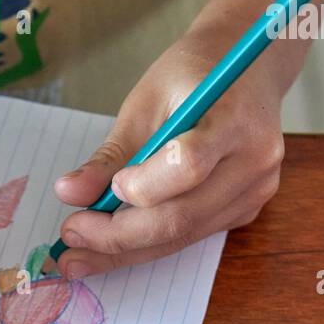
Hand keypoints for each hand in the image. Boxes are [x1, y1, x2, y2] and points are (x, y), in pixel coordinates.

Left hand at [52, 33, 285, 277]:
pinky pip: (191, 236)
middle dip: (117, 235)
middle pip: (181, 217)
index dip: (142, 186)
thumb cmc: (190, 77)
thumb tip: (67, 193)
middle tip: (70, 236)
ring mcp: (255, 191)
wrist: (245, 69)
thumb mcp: (144, 103)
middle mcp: (255, 161)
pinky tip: (114, 244)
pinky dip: (148, 244)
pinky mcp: (246, 209)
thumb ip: (109, 155)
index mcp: (234, 119)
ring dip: (126, 250)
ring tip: (79, 254)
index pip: (187, 165)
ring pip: (182, 236)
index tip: (106, 188)